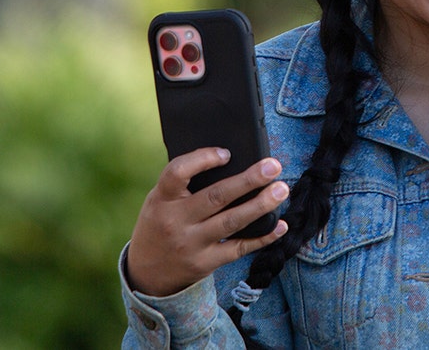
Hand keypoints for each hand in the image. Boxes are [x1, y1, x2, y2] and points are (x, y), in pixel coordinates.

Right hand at [125, 149, 288, 296]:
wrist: (147, 274)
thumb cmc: (161, 225)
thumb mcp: (160, 202)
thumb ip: (185, 185)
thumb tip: (232, 161)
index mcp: (161, 199)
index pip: (177, 173)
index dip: (202, 159)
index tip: (227, 153)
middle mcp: (175, 221)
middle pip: (216, 197)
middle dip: (248, 180)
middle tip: (273, 166)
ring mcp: (191, 244)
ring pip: (231, 222)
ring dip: (261, 205)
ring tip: (281, 190)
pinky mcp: (205, 263)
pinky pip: (238, 248)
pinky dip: (262, 237)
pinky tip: (280, 225)